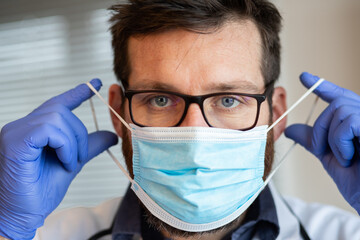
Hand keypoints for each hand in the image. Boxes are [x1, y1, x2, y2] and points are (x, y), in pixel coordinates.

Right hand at [0, 79, 117, 238]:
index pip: (58, 103)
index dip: (77, 92)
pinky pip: (49, 129)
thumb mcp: (72, 162)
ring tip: (69, 163)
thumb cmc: (42, 190)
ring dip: (72, 142)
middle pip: (61, 109)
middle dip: (79, 133)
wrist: (25, 214)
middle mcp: (23, 126)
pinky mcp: (14, 141)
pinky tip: (63, 161)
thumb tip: (111, 134)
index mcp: (35, 130)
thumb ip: (89, 146)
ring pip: (57, 117)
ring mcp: (16, 132)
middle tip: (77, 158)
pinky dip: (64, 145)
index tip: (96, 83)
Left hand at [285, 72, 359, 213]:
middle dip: (321, 127)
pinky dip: (340, 142)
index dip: (322, 86)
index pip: (340, 97)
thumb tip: (290, 129)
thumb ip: (313, 140)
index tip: (304, 77)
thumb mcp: (330, 157)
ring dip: (330, 137)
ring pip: (339, 110)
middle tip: (321, 151)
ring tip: (343, 159)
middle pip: (336, 103)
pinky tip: (350, 158)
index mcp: (359, 123)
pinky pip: (349, 122)